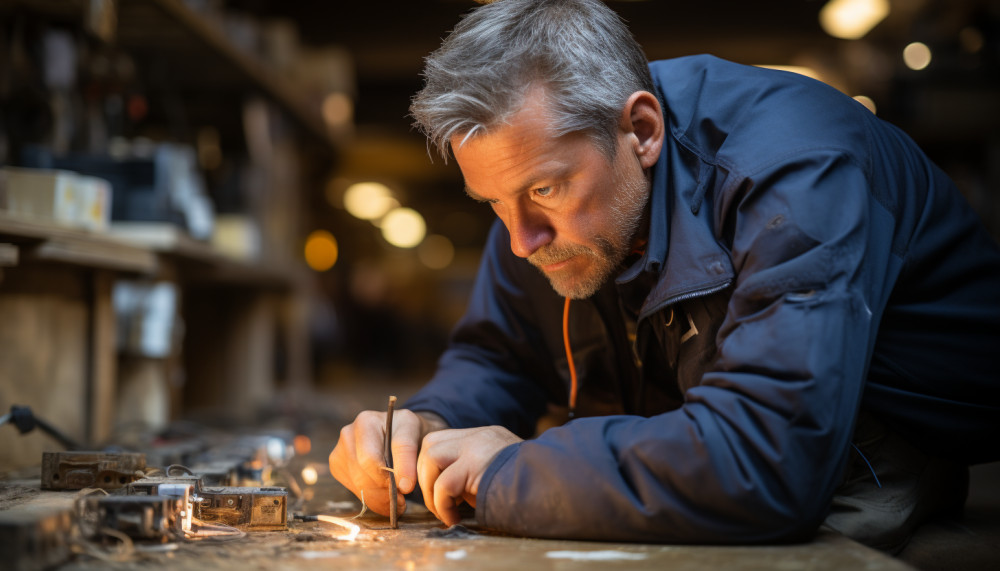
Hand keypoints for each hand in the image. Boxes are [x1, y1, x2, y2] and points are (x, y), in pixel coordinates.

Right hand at [329, 409, 446, 516]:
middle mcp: (348, 435)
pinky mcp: (337, 467)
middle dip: (385, 492)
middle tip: (403, 499)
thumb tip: (403, 486)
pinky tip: (384, 494)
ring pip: (358, 486)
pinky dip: (372, 499)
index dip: (390, 477)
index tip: (408, 488)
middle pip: (362, 476)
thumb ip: (408, 455)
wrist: (398, 431)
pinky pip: (354, 490)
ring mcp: (339, 451)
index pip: (372, 459)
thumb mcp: (414, 433)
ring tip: (397, 500)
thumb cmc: (407, 431)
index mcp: (366, 422)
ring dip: (380, 499)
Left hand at [417, 426, 521, 525]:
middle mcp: (479, 435)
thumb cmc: (529, 486)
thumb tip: (443, 492)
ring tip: (445, 510)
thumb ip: (472, 473)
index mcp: (484, 436)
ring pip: (432, 457)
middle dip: (426, 477)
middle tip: (438, 504)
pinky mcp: (478, 464)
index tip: (435, 492)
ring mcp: (478, 446)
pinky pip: (444, 483)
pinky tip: (454, 517)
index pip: (441, 440)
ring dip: (432, 489)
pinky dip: (443, 504)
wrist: (558, 483)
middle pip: (430, 444)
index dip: (430, 467)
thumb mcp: (496, 473)